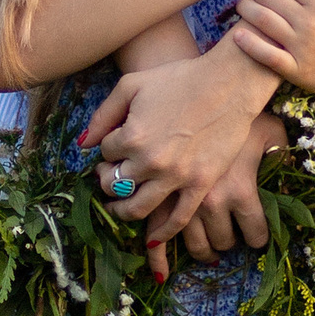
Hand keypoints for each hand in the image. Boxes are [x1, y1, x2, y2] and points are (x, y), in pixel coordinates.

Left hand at [78, 44, 277, 268]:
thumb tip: (85, 144)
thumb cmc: (180, 78)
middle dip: (107, 182)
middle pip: (114, 184)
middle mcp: (150, 160)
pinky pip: (177, 219)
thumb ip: (104, 114)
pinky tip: (153, 237)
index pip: (105, 153)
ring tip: (120, 208)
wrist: (229, 83)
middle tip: (111, 179)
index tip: (116, 147)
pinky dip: (162, 233)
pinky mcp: (200, 184)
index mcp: (131, 135)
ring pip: (137, 208)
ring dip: (123, 211)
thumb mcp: (133, 84)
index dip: (108, 150)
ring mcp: (176, 176)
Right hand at [170, 113, 287, 263]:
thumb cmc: (233, 108)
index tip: (256, 237)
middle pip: (222, 242)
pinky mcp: (157, 195)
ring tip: (209, 244)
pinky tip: (162, 273)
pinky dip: (158, 258)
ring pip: (194, 244)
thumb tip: (285, 178)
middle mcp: (212, 202)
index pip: (255, 232)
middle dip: (227, 242)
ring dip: (203, 249)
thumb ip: (281, 154)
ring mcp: (182, 200)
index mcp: (241, 190)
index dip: (257, 237)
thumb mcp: (269, 129)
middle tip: (229, 237)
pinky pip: (156, 235)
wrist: (187, 88)